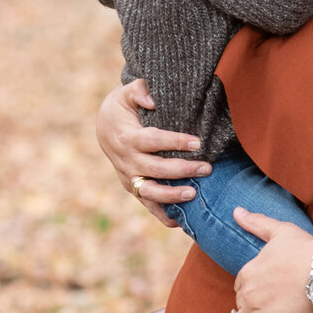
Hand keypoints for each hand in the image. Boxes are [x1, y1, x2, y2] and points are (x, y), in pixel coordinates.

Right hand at [94, 79, 208, 228]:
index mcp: (127, 138)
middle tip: (207, 168)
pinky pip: (148, 205)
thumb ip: (139, 90)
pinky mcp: (134, 188)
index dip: (175, 142)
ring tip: (194, 194)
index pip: (154, 141)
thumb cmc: (123, 108)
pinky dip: (163, 215)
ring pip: (151, 192)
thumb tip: (152, 98)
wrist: (104, 127)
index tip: (197, 142)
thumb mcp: (126, 93)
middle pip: (157, 169)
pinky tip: (181, 222)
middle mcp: (127, 161)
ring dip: (172, 196)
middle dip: (183, 169)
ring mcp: (129, 178)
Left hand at [231, 210, 312, 312]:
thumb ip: (255, 222)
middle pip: (242, 300)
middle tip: (272, 299)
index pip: (241, 282)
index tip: (267, 285)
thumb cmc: (306, 250)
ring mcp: (257, 311)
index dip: (253, 284)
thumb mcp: (280, 230)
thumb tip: (236, 211)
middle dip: (253, 300)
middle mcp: (247, 292)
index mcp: (247, 271)